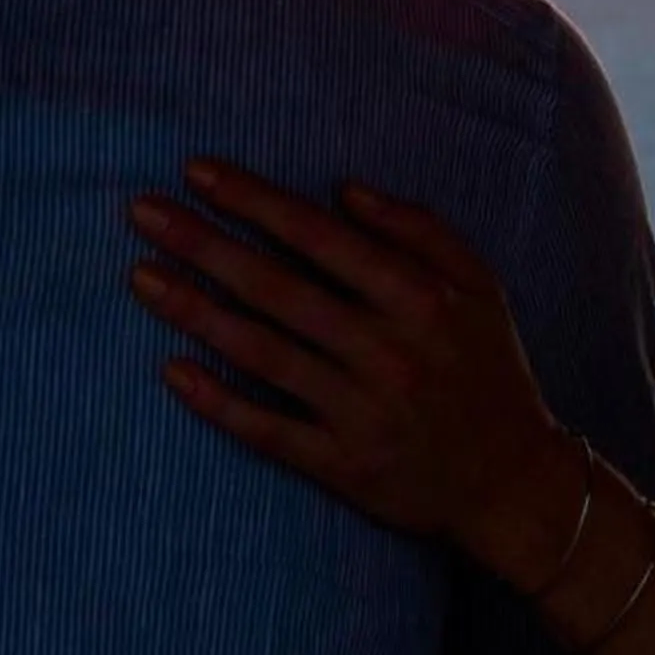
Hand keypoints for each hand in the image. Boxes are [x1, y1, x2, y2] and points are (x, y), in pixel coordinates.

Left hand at [127, 162, 581, 583]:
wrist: (513, 484)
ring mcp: (360, 411)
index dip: (253, 200)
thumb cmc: (491, 370)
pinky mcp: (343, 466)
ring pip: (261, 353)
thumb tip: (343, 190)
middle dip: (203, 243)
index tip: (196, 171)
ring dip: (194, 311)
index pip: (318, 235)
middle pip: (276, 288)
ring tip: (140, 277)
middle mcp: (386, 350)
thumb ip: (419, 229)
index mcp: (419, 297)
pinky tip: (172, 371)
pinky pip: (268, 430)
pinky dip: (218, 402)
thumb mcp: (481, 287)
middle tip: (141, 211)